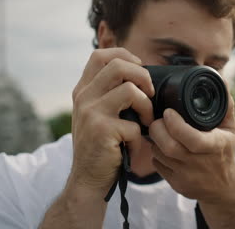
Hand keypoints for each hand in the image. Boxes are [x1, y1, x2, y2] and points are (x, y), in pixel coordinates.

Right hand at [69, 48, 154, 192]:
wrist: (87, 178)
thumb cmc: (101, 145)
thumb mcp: (97, 114)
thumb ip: (109, 94)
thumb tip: (141, 75)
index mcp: (83, 90)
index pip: (100, 55)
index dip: (124, 56)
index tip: (139, 69)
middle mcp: (84, 97)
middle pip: (118, 66)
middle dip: (143, 76)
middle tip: (150, 94)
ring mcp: (91, 113)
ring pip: (130, 90)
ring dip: (146, 107)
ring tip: (146, 122)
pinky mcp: (102, 131)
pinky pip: (134, 125)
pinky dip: (140, 139)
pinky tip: (134, 147)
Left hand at [148, 89, 234, 204]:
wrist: (224, 188)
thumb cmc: (225, 151)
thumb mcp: (230, 128)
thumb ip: (225, 104)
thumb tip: (221, 79)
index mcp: (214, 147)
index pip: (191, 139)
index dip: (175, 125)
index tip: (168, 112)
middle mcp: (199, 164)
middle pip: (169, 147)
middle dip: (157, 129)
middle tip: (158, 119)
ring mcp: (187, 177)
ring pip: (159, 155)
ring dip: (155, 140)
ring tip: (161, 131)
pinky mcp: (176, 185)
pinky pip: (158, 165)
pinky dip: (156, 153)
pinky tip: (162, 146)